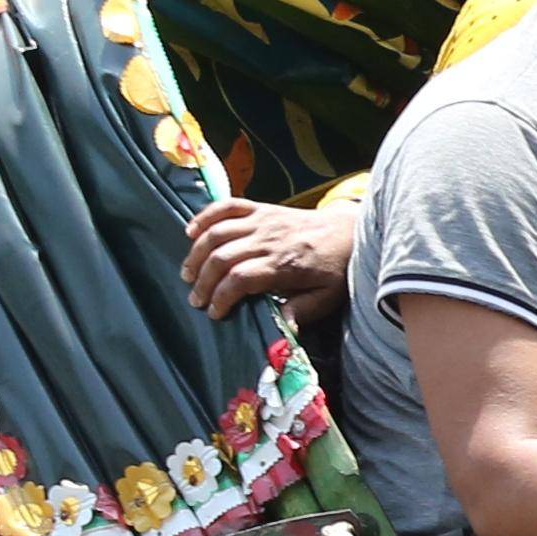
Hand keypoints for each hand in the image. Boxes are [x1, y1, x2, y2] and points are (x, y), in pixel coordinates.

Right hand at [183, 197, 359, 319]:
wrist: (349, 232)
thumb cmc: (336, 269)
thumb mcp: (327, 297)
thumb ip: (301, 312)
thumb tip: (281, 329)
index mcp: (284, 264)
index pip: (240, 278)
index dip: (221, 297)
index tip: (214, 313)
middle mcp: (269, 239)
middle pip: (222, 257)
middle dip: (203, 281)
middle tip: (196, 299)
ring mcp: (263, 220)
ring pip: (218, 232)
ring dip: (197, 254)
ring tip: (188, 275)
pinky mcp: (260, 208)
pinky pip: (226, 206)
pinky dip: (205, 217)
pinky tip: (191, 233)